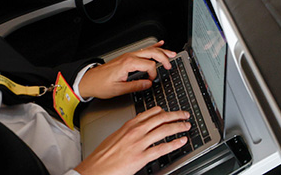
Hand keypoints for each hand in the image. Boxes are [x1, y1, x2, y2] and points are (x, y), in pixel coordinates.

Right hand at [73, 107, 189, 174]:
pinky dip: (174, 144)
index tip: (171, 111)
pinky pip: (161, 148)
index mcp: (129, 126)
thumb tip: (139, 129)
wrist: (93, 170)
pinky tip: (181, 141)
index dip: (164, 111)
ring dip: (178, 127)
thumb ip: (128, 131)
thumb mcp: (115, 137)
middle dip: (176, 115)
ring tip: (186, 126)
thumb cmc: (101, 157)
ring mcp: (139, 144)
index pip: (151, 113)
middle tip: (185, 115)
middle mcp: (135, 132)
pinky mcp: (140, 158)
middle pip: (161, 119)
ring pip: (164, 130)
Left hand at [76, 41, 175, 99]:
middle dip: (164, 58)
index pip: (149, 65)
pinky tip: (160, 44)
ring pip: (149, 50)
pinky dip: (153, 47)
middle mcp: (129, 57)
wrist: (88, 81)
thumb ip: (135, 86)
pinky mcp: (127, 57)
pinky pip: (143, 50)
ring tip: (172, 53)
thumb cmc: (100, 85)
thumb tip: (149, 84)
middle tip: (170, 64)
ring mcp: (128, 56)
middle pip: (152, 53)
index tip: (151, 81)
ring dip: (162, 51)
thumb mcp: (118, 89)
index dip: (153, 74)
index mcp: (128, 64)